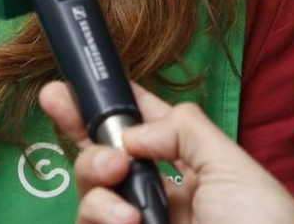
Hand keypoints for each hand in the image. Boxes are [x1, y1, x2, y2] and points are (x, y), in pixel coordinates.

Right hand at [39, 80, 293, 223]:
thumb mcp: (234, 166)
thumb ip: (184, 130)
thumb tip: (133, 134)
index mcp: (188, 168)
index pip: (139, 127)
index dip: (108, 103)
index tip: (70, 82)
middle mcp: (158, 196)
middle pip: (101, 153)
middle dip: (78, 126)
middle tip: (60, 105)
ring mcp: (139, 223)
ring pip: (89, 189)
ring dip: (94, 173)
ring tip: (119, 183)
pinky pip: (89, 222)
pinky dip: (100, 214)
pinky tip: (128, 220)